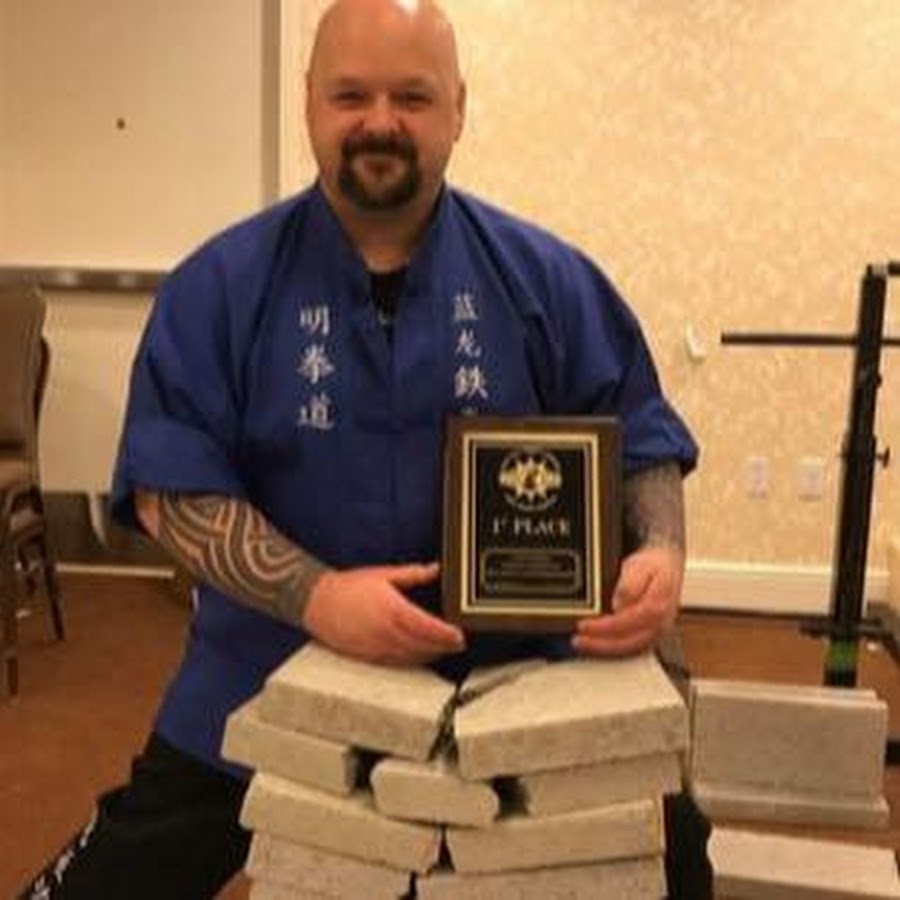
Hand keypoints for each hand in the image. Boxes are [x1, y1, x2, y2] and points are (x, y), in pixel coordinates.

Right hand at [301, 562, 464, 665]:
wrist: (317, 603)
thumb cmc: (348, 588)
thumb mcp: (383, 574)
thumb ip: (413, 574)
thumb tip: (435, 569)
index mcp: (393, 611)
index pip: (428, 628)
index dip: (448, 635)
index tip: (460, 635)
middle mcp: (388, 633)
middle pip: (425, 646)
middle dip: (445, 647)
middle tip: (459, 643)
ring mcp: (379, 648)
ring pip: (414, 658)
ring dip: (432, 655)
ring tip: (445, 649)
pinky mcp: (371, 657)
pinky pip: (399, 664)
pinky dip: (414, 661)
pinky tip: (421, 654)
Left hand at [571, 546, 683, 656]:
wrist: (668, 564)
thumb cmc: (653, 563)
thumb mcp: (640, 564)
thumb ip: (631, 584)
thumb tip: (619, 603)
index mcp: (658, 606)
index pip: (628, 622)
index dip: (604, 627)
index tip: (584, 625)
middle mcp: (660, 624)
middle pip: (630, 642)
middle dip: (601, 644)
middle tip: (578, 640)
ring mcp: (657, 632)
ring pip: (631, 650)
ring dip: (605, 650)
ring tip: (583, 644)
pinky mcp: (652, 635)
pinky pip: (632, 649)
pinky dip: (614, 651)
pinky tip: (597, 646)